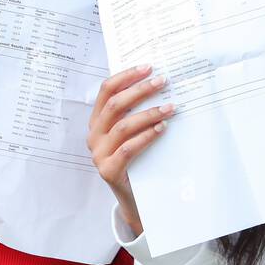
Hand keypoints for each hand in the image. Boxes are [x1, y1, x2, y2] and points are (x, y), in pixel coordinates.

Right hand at [87, 65, 176, 236]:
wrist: (133, 197)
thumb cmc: (136, 159)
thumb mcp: (131, 133)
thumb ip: (135, 113)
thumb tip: (158, 83)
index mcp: (97, 121)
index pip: (106, 90)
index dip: (126, 76)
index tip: (148, 67)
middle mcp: (94, 135)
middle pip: (115, 105)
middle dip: (140, 90)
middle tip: (163, 82)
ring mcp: (99, 154)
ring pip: (123, 126)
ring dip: (149, 113)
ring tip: (170, 107)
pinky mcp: (108, 171)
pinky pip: (129, 148)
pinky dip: (147, 136)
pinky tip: (162, 128)